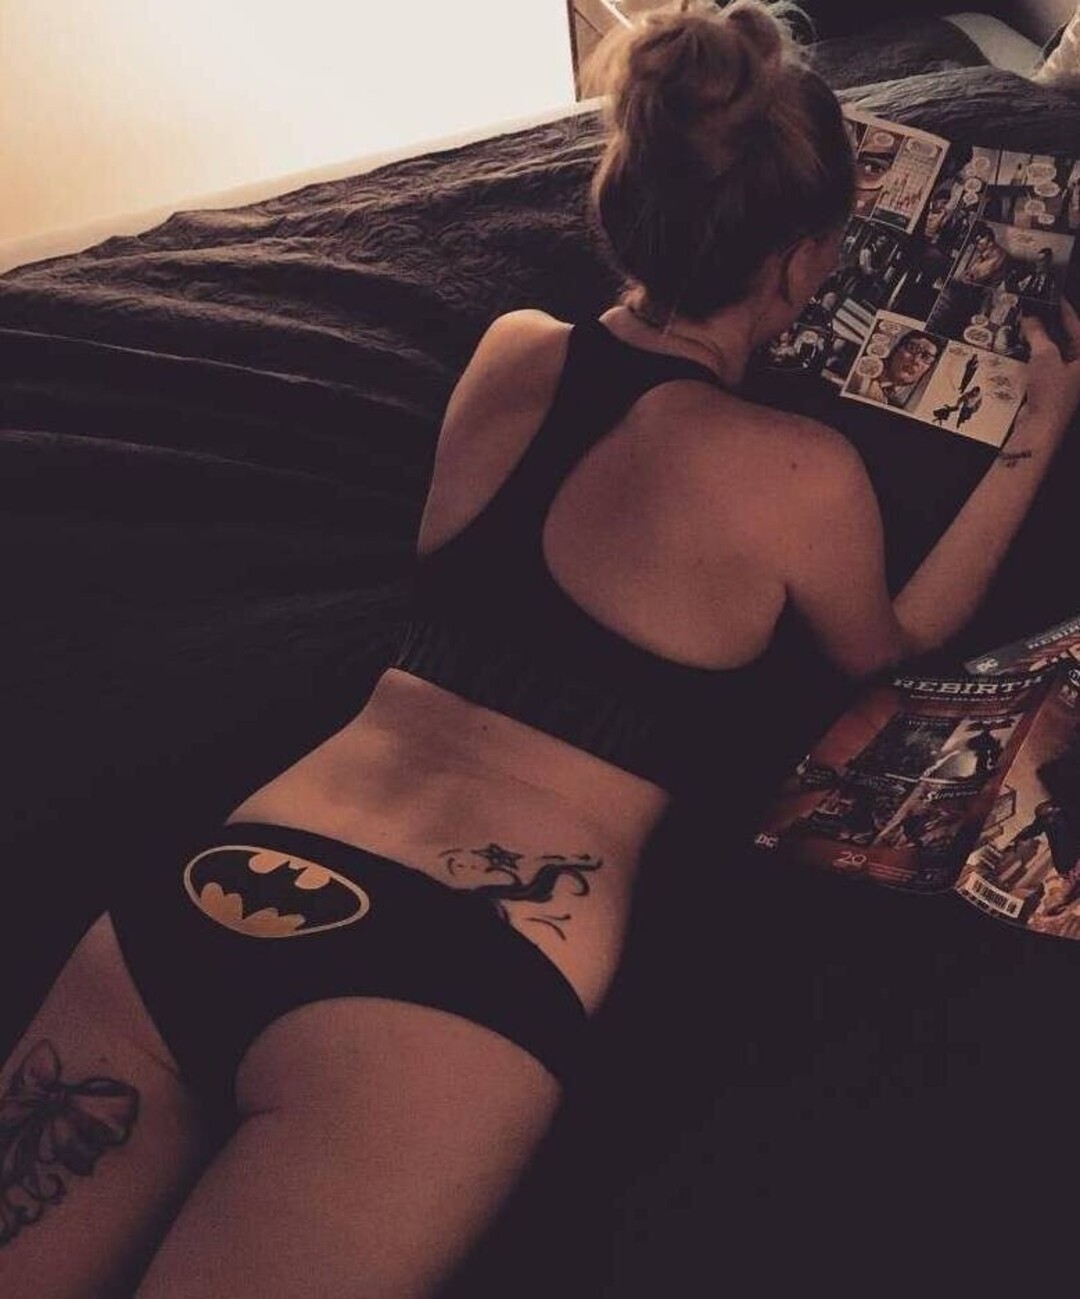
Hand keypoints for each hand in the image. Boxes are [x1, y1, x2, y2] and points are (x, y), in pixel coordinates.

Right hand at [1018, 299, 1079, 440]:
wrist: (1040, 427)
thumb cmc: (1051, 392)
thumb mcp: (1045, 356)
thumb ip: (1038, 334)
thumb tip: (1030, 318)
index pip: (1075, 325)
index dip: (1062, 309)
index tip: (1051, 295)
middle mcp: (1078, 365)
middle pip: (1064, 337)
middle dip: (1048, 324)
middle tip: (1033, 308)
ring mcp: (1064, 377)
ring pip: (1051, 351)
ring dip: (1037, 340)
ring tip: (1023, 325)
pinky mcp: (1049, 387)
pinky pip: (1042, 364)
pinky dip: (1031, 356)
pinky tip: (1018, 348)